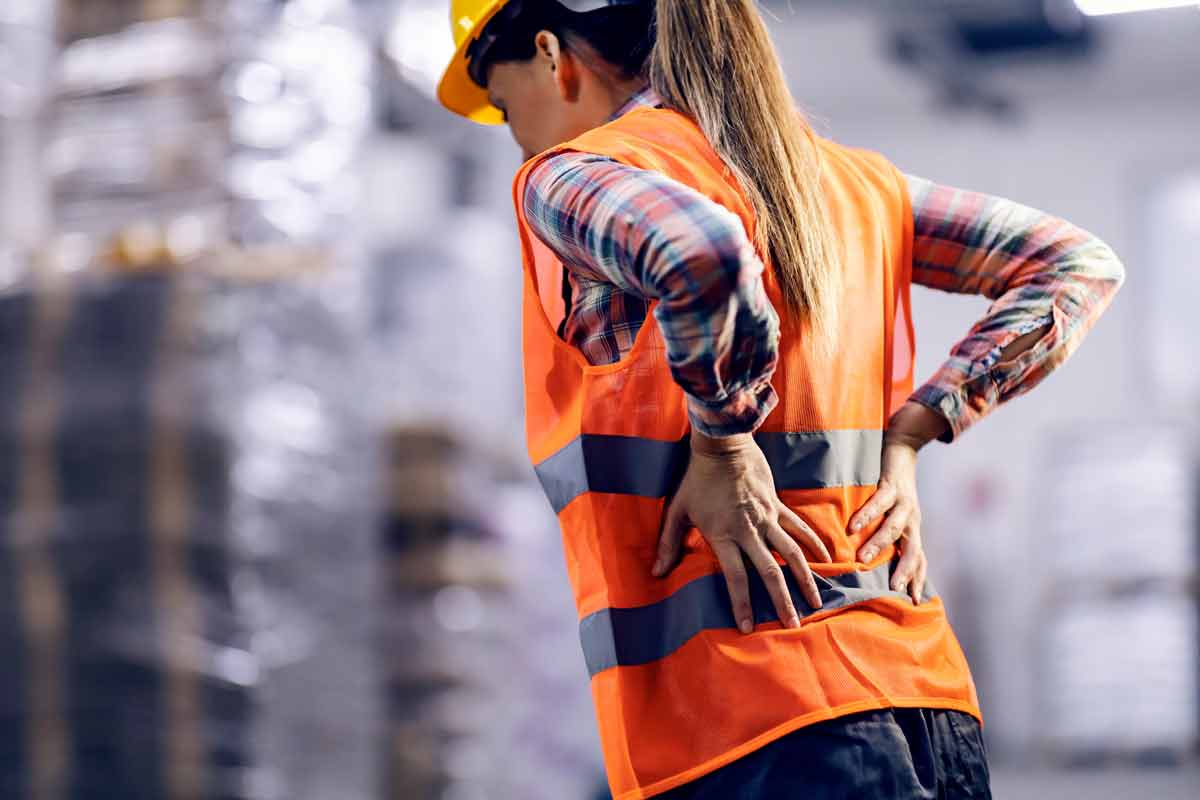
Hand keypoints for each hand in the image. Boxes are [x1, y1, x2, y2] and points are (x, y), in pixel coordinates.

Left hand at [653, 431, 832, 633]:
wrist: (722, 445)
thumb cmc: (696, 479)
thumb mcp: (677, 511)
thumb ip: (667, 544)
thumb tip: (656, 573)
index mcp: (724, 535)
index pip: (736, 577)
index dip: (742, 604)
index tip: (748, 628)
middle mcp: (749, 530)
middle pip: (769, 572)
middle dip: (782, 601)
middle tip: (792, 625)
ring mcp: (767, 518)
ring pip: (792, 553)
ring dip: (805, 579)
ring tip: (816, 602)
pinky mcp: (778, 505)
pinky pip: (799, 528)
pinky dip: (813, 544)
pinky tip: (826, 560)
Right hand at [849, 429, 928, 604]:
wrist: (902, 450)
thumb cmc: (893, 488)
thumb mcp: (895, 516)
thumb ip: (888, 537)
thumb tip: (870, 564)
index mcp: (913, 529)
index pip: (920, 560)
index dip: (918, 579)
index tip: (913, 602)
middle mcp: (912, 519)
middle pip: (913, 549)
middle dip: (904, 570)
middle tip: (893, 590)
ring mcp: (904, 502)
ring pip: (894, 528)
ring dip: (878, 545)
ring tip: (861, 560)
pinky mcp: (892, 485)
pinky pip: (878, 502)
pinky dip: (866, 515)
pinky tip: (853, 526)